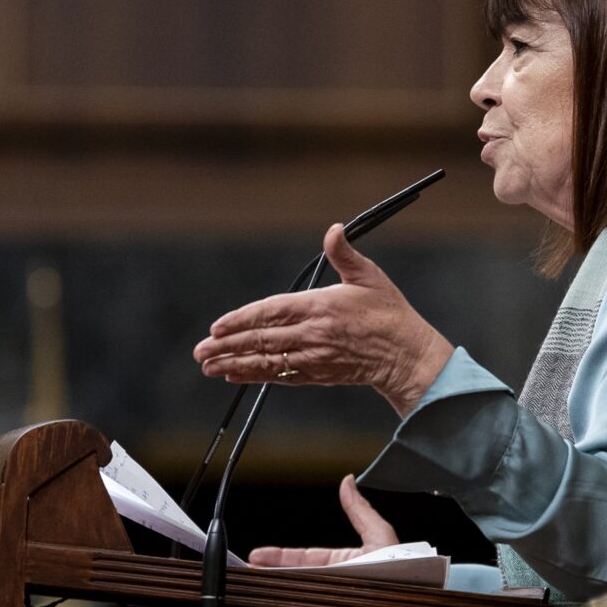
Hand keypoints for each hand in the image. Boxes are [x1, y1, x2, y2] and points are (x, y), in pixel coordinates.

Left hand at [194, 225, 454, 415]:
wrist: (407, 355)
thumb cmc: (389, 313)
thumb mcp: (369, 276)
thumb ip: (344, 253)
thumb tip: (333, 229)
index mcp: (320, 306)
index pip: (271, 312)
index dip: (241, 320)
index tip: (217, 327)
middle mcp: (313, 334)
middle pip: (262, 340)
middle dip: (227, 346)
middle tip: (200, 350)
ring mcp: (314, 357)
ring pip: (266, 361)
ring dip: (234, 364)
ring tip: (208, 365)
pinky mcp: (318, 374)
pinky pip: (280, 377)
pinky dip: (255, 376)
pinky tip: (235, 375)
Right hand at [250, 477, 399, 606]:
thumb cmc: (405, 573)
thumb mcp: (380, 536)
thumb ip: (360, 510)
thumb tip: (348, 482)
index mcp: (347, 564)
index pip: (306, 558)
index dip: (281, 556)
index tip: (259, 554)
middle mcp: (337, 587)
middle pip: (296, 579)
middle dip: (270, 575)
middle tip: (247, 570)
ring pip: (295, 600)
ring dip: (271, 595)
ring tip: (250, 588)